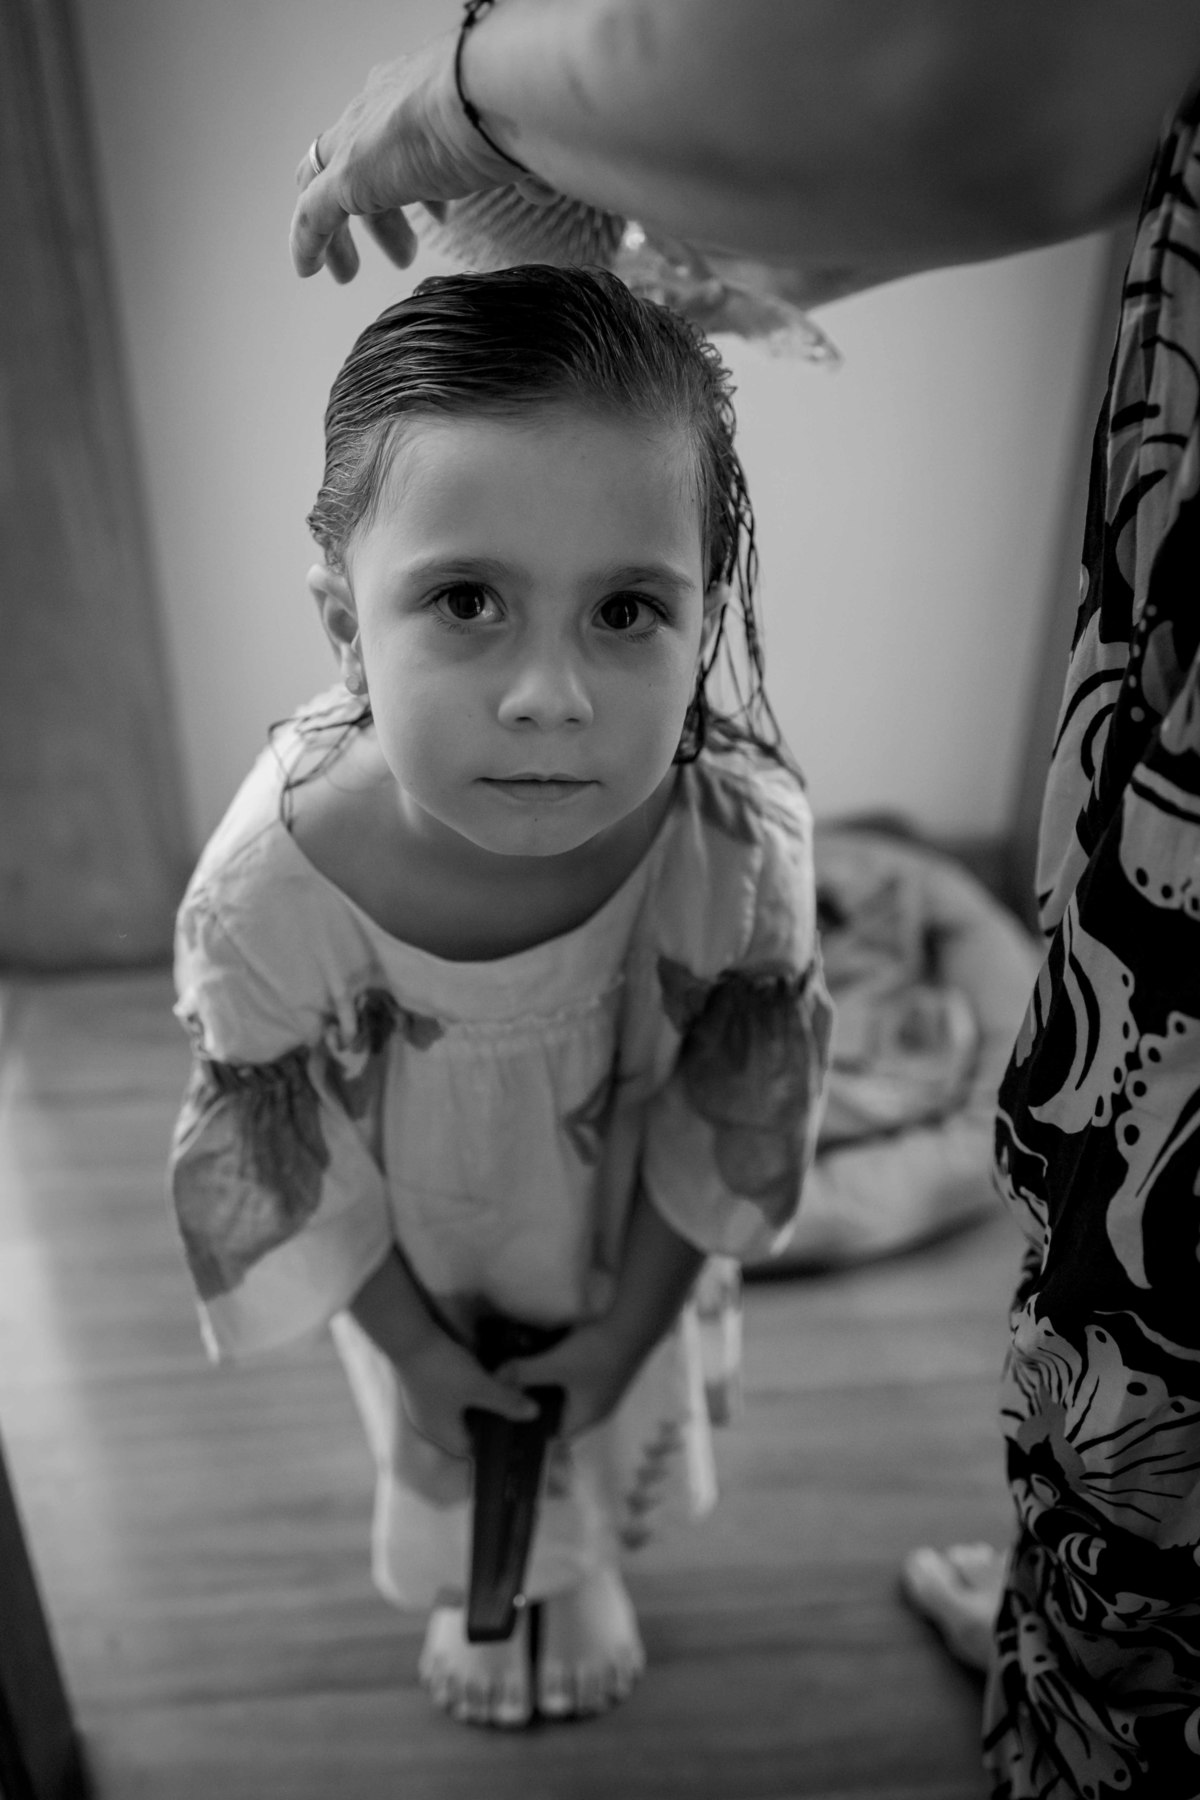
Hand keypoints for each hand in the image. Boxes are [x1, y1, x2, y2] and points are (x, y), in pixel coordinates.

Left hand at [290, 36, 549, 281]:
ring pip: (328, 187)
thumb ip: (524, 167)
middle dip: (383, 212)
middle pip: (361, 162)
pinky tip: (308, 270)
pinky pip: (312, 213)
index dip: (418, 181)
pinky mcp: (344, 176)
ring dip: (343, 232)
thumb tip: (542, 189)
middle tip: (402, 252)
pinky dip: (308, 241)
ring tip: (352, 272)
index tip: (437, 215)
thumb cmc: (508, 109)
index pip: (400, 136)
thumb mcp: (515, 143)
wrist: (488, 92)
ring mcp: (357, 141)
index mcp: (414, 93)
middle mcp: (378, 109)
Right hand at [396, 1324, 539, 1458]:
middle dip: (486, 1417)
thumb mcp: (480, 1385)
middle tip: (509, 1403)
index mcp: (443, 1434)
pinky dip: (462, 1390)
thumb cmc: (443, 1370)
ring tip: (496, 1387)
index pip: (472, 1448)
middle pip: (465, 1428)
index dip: (492, 1439)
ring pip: (456, 1410)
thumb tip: (534, 1415)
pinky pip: (447, 1396)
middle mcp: (430, 1425)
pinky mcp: (420, 1386)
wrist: (408, 1338)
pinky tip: (475, 1374)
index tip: (512, 1426)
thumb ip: (506, 1401)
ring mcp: (422, 1406)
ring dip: (475, 1401)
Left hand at [497, 1318, 639, 1438]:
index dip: (531, 1429)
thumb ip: (524, 1372)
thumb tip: (495, 1380)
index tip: (506, 1417)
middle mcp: (595, 1408)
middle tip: (507, 1393)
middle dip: (534, 1403)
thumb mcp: (555, 1364)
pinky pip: (574, 1380)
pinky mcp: (603, 1370)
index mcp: (585, 1417)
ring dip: (546, 1386)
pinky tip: (542, 1357)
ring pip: (566, 1395)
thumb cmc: (595, 1353)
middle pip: (558, 1414)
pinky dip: (557, 1373)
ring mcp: (601, 1389)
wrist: (632, 1323)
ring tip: (520, 1375)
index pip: (554, 1436)